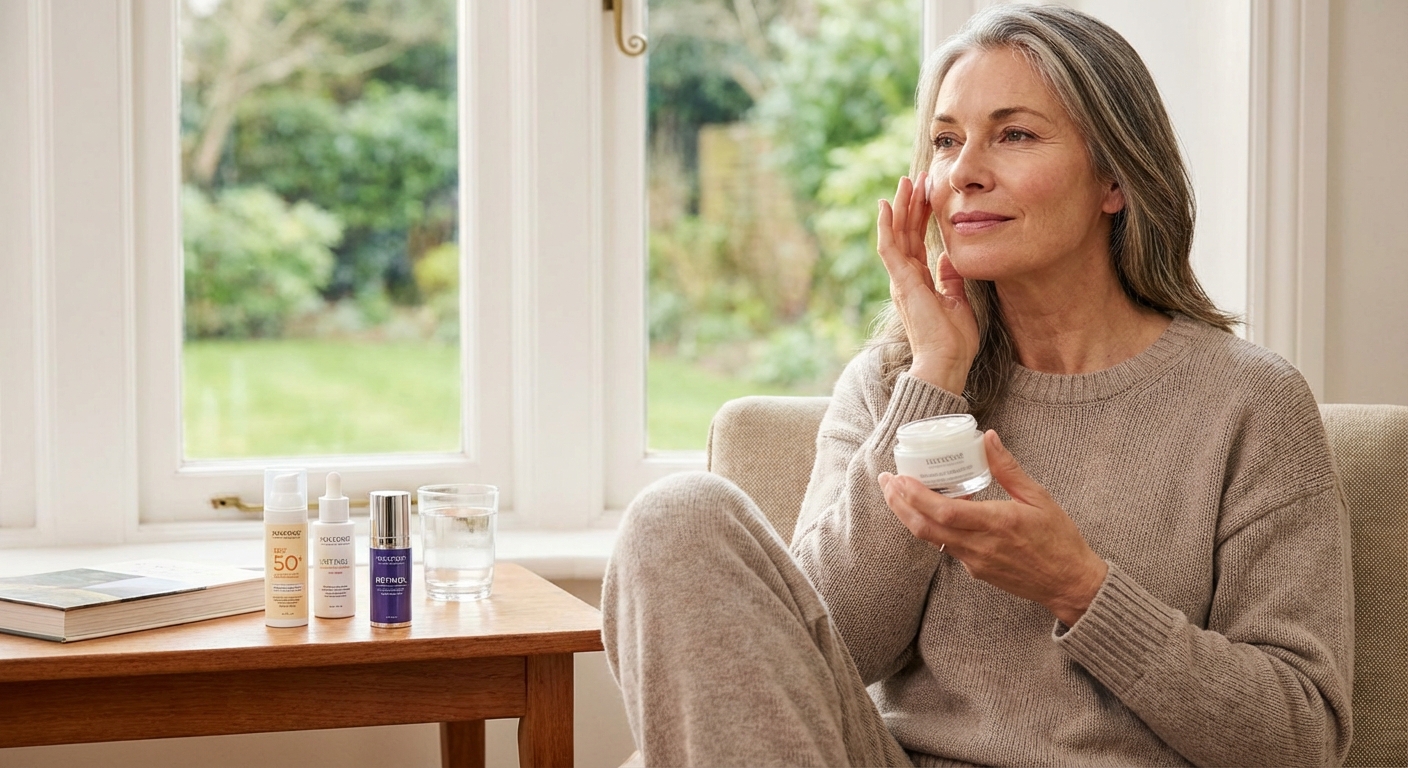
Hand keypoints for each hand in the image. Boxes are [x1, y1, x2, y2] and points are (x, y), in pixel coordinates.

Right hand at [877, 172, 978, 394]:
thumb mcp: (957, 301)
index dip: (921, 216)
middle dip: (911, 204)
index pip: (917, 241)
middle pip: (905, 233)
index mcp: (918, 282)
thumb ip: (950, 279)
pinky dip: (886, 226)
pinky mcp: (902, 283)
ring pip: (896, 235)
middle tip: (917, 178)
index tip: (929, 193)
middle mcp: (905, 278)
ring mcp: (901, 280)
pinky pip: (889, 249)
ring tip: (906, 182)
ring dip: (900, 207)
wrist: (945, 363)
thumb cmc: (953, 341)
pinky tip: (887, 206)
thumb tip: (949, 258)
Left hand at [879, 430, 1108, 625]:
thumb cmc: (1059, 538)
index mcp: (997, 523)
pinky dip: (930, 528)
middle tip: (885, 481)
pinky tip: (927, 511)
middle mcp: (980, 545)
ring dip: (909, 516)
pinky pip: (945, 547)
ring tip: (896, 493)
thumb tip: (987, 438)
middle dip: (899, 503)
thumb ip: (1008, 468)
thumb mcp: (1038, 497)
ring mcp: (975, 562)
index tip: (899, 477)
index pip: (944, 512)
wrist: (1069, 583)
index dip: (916, 496)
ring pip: (930, 539)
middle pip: (925, 527)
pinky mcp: (975, 571)